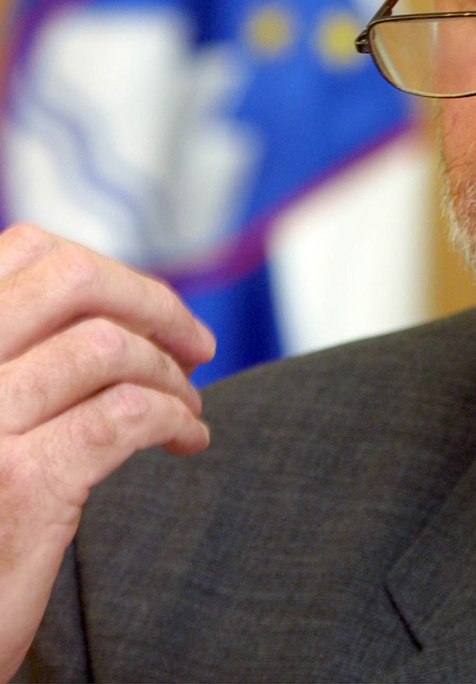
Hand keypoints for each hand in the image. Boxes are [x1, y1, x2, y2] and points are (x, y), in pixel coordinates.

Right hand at [0, 223, 214, 681]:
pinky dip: (174, 416)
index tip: (150, 310)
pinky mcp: (18, 486)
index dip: (108, 272)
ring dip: (170, 371)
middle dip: (154, 303)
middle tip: (196, 345)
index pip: (27, 252)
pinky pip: (125, 415)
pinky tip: (186, 439)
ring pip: (107, 347)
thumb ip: (21, 352)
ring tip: (187, 404)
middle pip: (73, 280)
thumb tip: (120, 303)